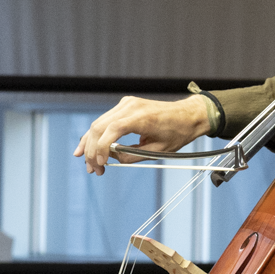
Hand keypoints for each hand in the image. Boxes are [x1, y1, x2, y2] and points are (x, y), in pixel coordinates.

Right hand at [73, 95, 212, 174]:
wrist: (188, 115)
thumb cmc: (177, 133)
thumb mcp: (157, 151)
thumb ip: (132, 156)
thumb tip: (111, 159)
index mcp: (142, 117)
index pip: (113, 130)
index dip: (102, 148)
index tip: (101, 164)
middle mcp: (131, 106)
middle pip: (100, 127)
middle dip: (92, 151)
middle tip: (93, 170)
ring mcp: (126, 103)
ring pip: (98, 123)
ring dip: (90, 144)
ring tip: (88, 163)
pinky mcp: (125, 105)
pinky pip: (105, 120)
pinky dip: (96, 135)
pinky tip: (86, 147)